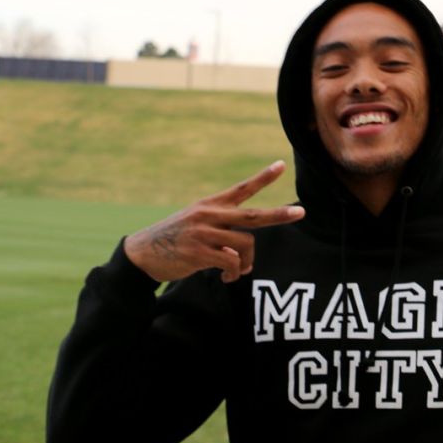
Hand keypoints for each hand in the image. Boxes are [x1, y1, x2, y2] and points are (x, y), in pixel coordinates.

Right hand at [124, 161, 303, 283]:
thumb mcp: (195, 223)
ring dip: (247, 262)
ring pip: (245, 245)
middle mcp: (210, 215)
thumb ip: (221, 230)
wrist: (142, 254)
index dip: (263, 178)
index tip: (281, 165)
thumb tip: (243, 254)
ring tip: (239, 270)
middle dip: (279, 215)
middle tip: (301, 212)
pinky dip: (234, 273)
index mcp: (210, 205)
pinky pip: (231, 263)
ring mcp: (204, 233)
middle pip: (253, 215)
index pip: (242, 188)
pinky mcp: (199, 252)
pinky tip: (227, 277)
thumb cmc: (173, 240)